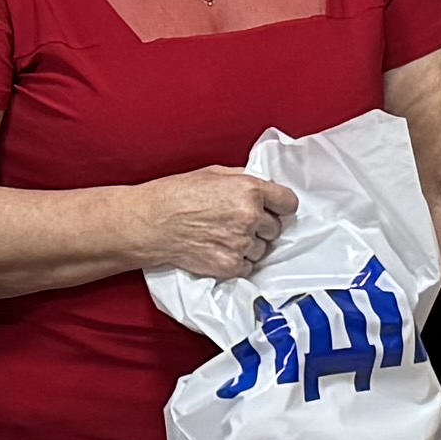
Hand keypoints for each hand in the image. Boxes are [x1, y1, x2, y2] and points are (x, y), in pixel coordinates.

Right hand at [137, 165, 298, 279]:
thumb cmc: (176, 194)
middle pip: (276, 228)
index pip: (289, 202)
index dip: (280, 205)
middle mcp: (249, 217)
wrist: (151, 223)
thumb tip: (263, 187)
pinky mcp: (230, 266)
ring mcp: (240, 244)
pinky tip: (220, 250)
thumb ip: (243, 179)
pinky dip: (238, 261)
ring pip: (263, 249)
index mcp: (249, 190)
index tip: (273, 208)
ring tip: (226, 236)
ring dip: (250, 245)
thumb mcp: (213, 173)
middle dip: (261, 226)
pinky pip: (248, 266)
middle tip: (238, 222)